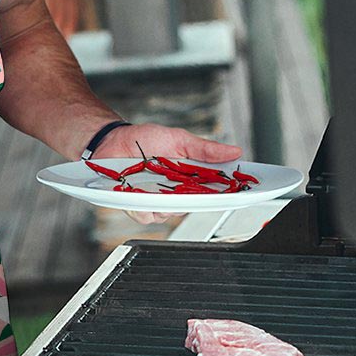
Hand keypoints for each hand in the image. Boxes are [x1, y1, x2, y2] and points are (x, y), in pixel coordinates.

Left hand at [94, 123, 242, 225]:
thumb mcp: (179, 139)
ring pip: (169, 214)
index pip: (215, 191)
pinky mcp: (137, 206)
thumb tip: (235, 151)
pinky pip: (146, 215)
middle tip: (188, 185)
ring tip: (154, 182)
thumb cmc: (145, 139)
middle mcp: (176, 193)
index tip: (242, 192)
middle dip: (195, 199)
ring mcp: (157, 201)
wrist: (113, 141)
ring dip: (164, 201)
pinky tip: (137, 191)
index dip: (229, 194)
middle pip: (194, 206)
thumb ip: (205, 149)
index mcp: (190, 178)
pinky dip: (142, 205)